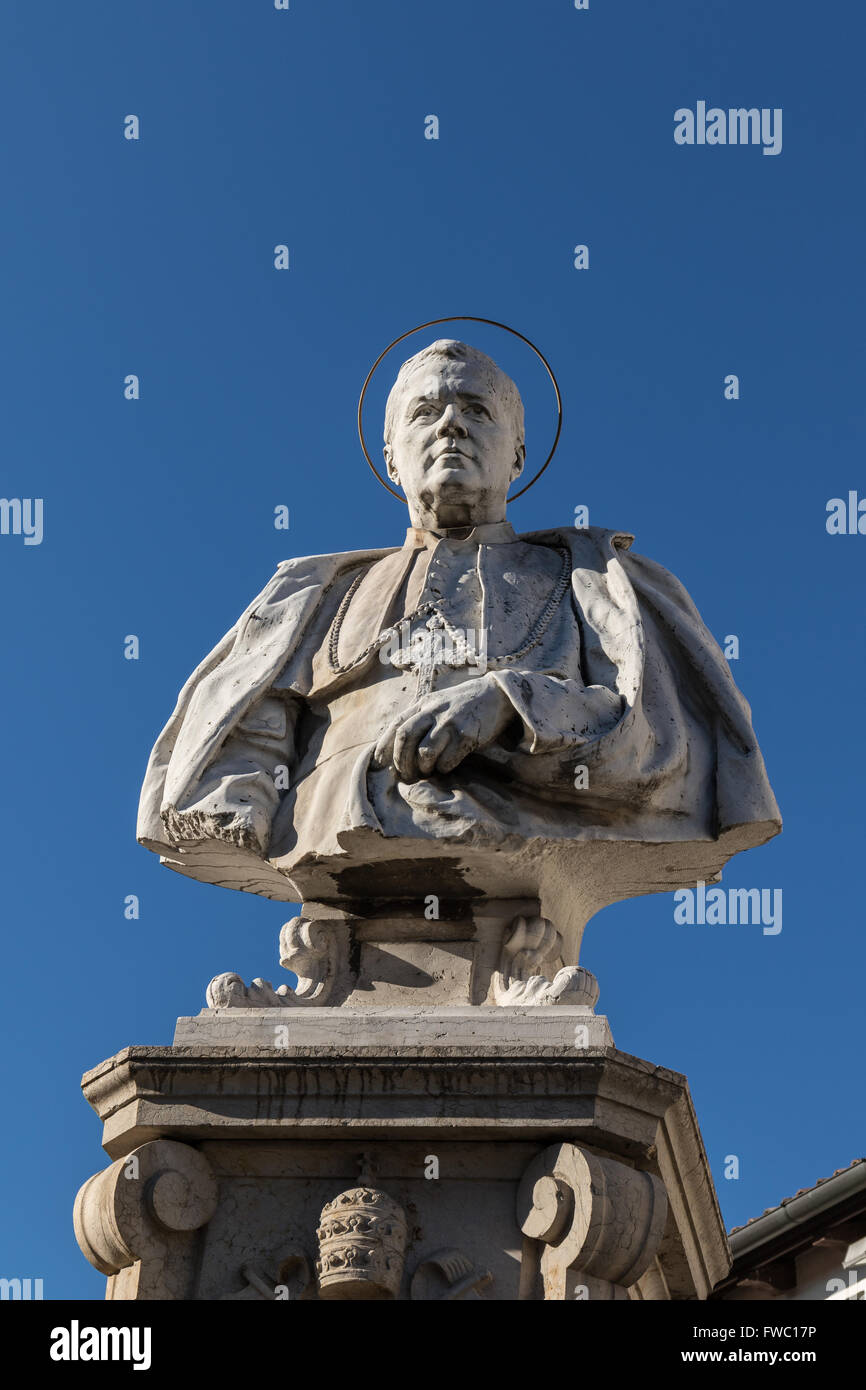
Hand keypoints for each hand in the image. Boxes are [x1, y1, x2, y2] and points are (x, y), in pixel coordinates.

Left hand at [372, 674, 514, 780]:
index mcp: (424, 704)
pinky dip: (443, 769)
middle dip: (401, 761)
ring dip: (422, 767)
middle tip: (405, 775)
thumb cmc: (464, 705)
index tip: (379, 762)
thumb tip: (399, 745)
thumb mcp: (438, 703)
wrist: (497, 694)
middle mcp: (434, 711)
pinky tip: (446, 768)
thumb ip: (421, 718)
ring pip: (425, 752)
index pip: (396, 725)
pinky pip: (447, 760)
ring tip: (427, 772)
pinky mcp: (467, 734)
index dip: (384, 745)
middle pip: (405, 738)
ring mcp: (450, 722)